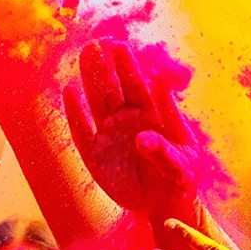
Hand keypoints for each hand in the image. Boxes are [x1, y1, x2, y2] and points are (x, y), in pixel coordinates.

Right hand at [64, 40, 201, 222]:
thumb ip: (165, 149)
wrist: (164, 205)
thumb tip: (146, 135)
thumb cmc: (180, 179)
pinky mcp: (94, 156)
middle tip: (94, 44)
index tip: (118, 46)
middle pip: (113, 90)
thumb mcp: (182, 165)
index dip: (127, 67)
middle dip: (104, 67)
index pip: (137, 87)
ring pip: (96, 103)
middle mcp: (128, 121)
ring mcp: (109, 136)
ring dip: (89, 81)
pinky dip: (74, 113)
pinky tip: (68, 92)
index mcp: (152, 116)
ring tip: (83, 56)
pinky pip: (81, 132)